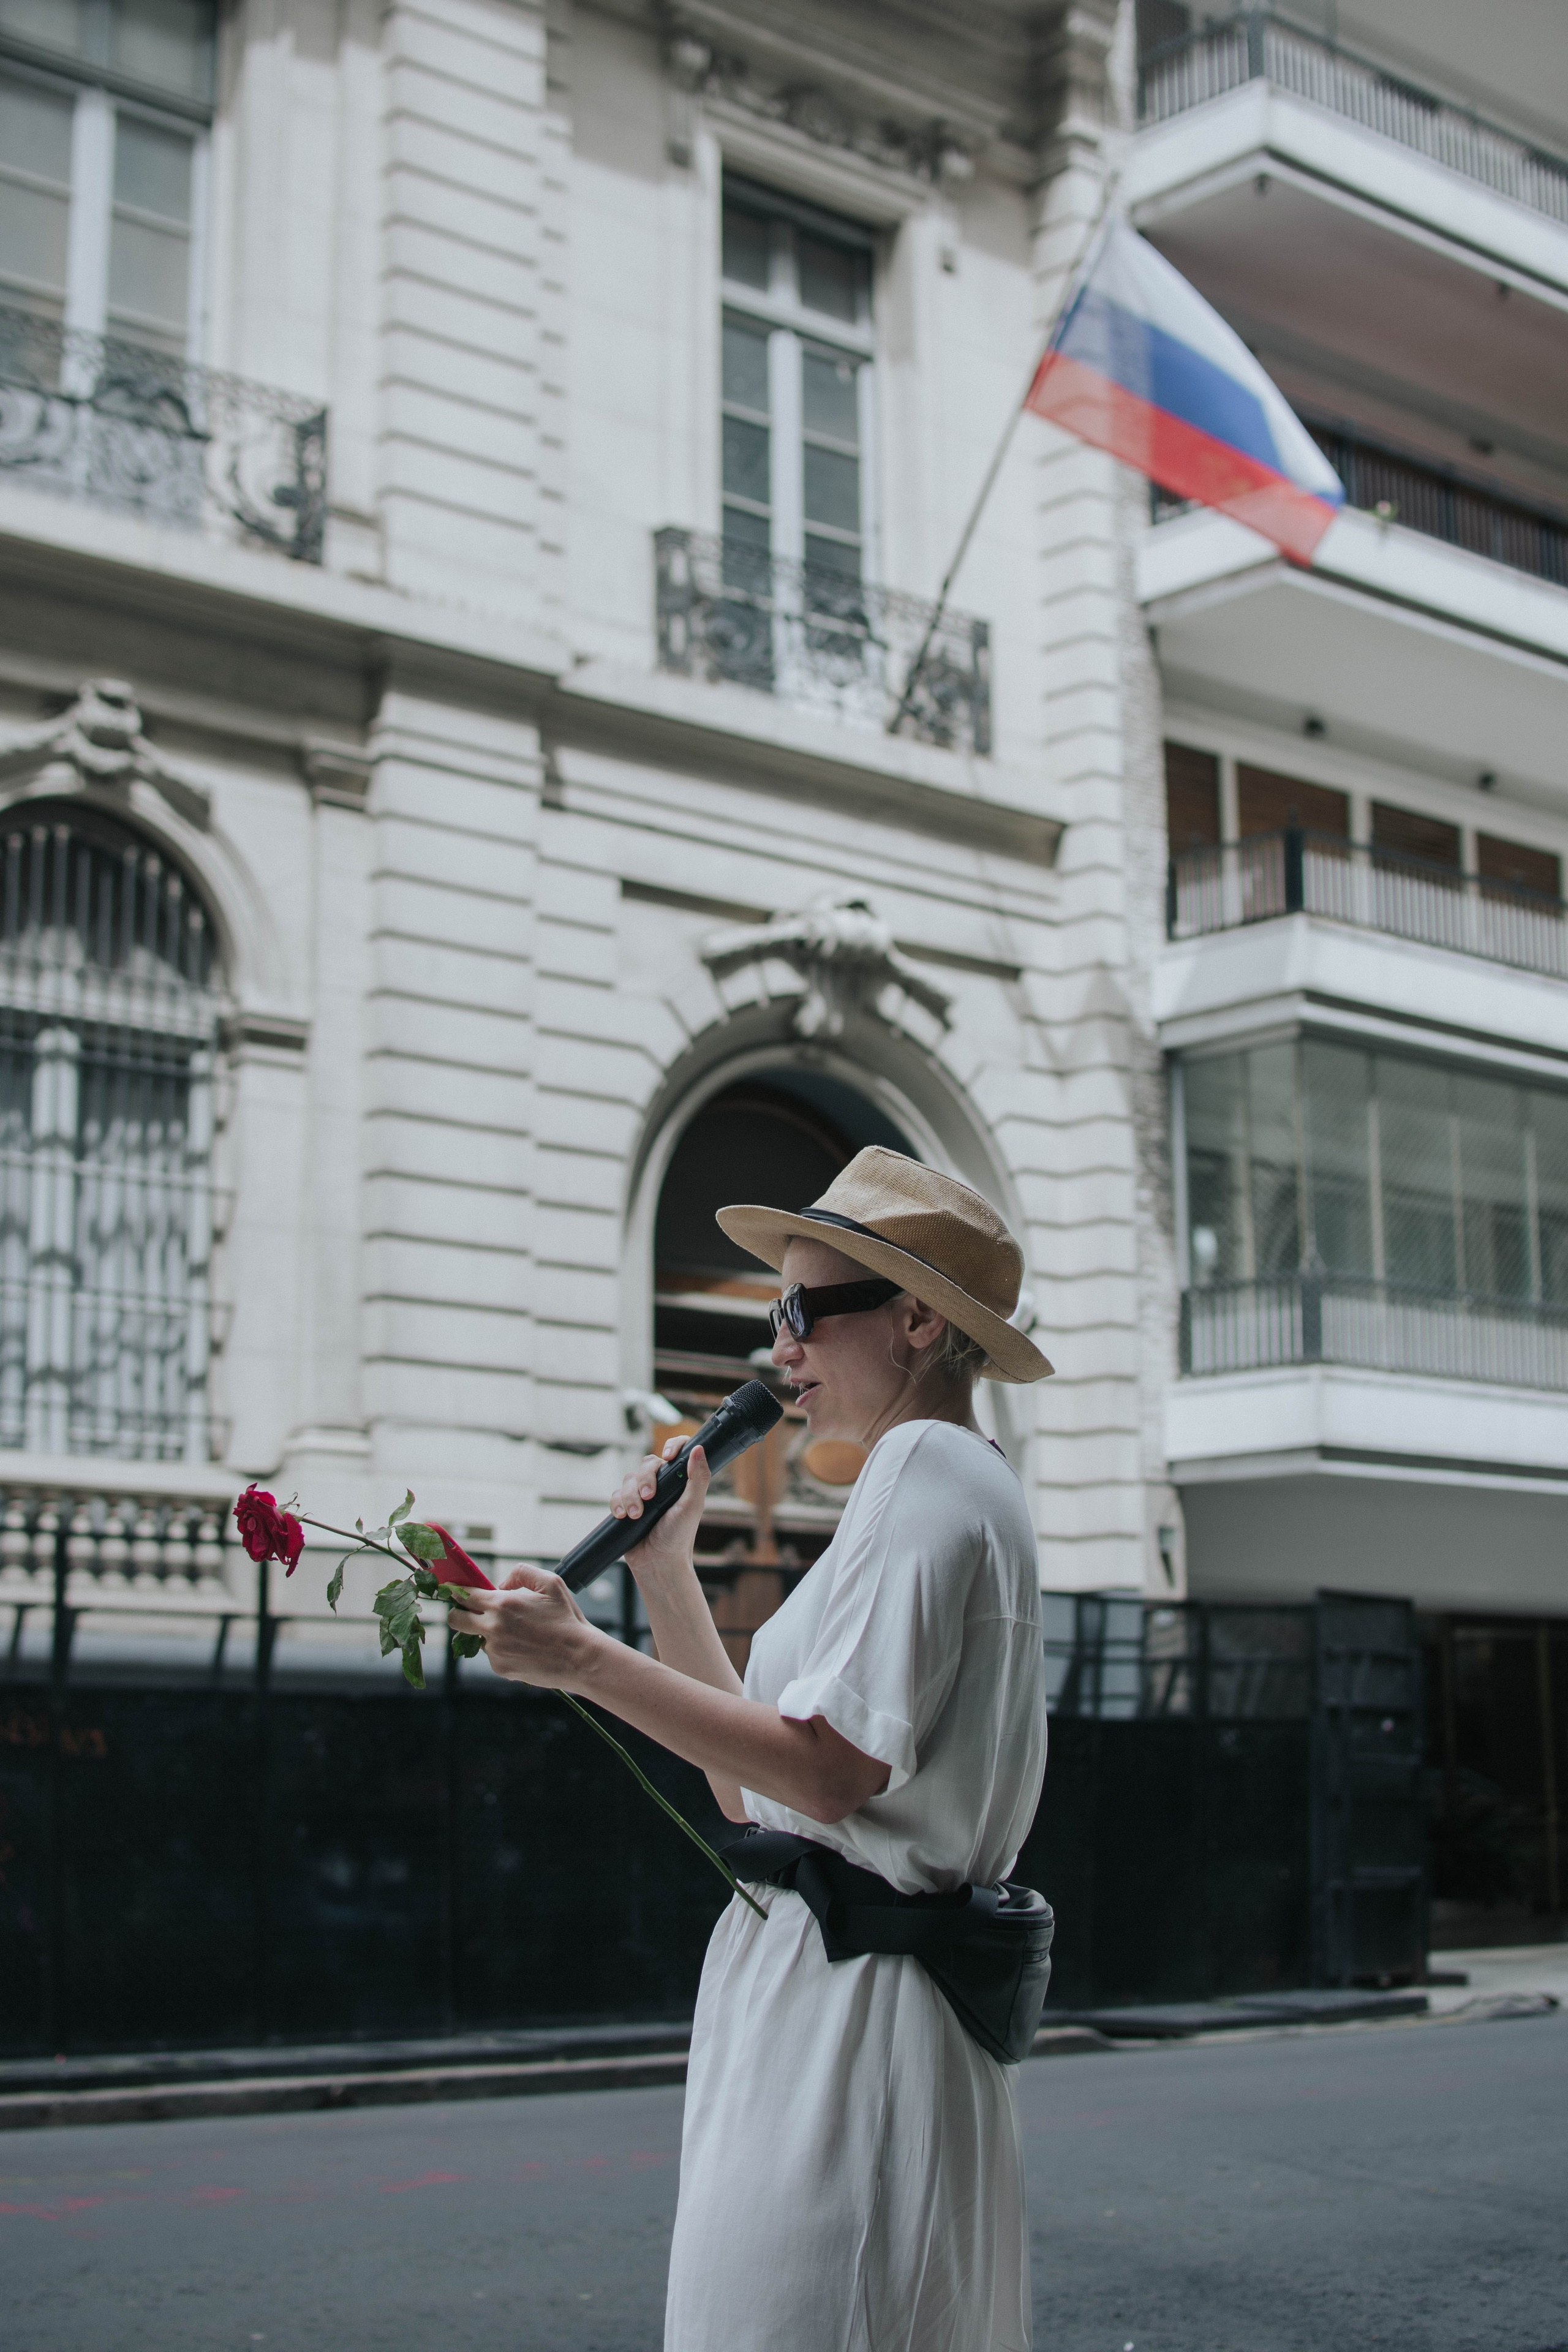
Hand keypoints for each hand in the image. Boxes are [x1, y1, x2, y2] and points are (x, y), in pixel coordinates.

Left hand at [449, 1564, 599, 1690]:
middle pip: (455, 1619)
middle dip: (458, 1613)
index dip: (456, 1591)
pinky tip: (523, 1647)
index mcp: (502, 1604)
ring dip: (486, 1633)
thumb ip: (522, 1572)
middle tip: (470, 1612)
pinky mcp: (500, 1668)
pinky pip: (491, 1655)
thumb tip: (501, 1582)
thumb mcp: (551, 1583)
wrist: (580, 1657)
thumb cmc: (566, 1619)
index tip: (453, 1591)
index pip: (464, 1595)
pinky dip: (501, 1650)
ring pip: (476, 1639)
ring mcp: (495, 1651)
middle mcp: (493, 1628)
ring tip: (515, 1633)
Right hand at [607, 1440, 710, 1583]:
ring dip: (630, 1496)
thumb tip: (699, 1448)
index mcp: (679, 1482)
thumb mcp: (692, 1506)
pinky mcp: (626, 1507)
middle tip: (649, 1497)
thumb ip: (698, 1477)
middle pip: (647, 1464)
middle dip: (645, 1480)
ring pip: (629, 1479)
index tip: (669, 1457)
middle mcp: (661, 1486)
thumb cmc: (679, 1537)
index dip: (672, 1446)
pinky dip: (617, 1503)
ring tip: (635, 1515)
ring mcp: (642, 1496)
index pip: (677, 1452)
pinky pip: (616, 1494)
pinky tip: (623, 1516)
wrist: (658, 1563)